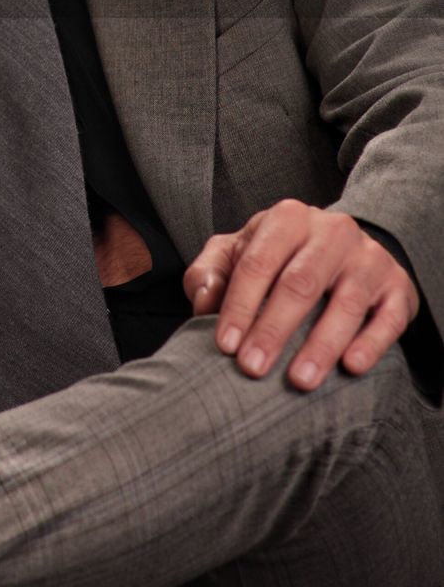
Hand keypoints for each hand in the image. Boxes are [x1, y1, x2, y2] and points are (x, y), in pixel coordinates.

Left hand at [183, 199, 418, 390]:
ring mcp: (367, 257)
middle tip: (253, 368)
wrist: (342, 250)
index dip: (239, 306)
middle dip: (274, 329)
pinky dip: (371, 343)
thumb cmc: (278, 257)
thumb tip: (203, 301)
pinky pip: (389, 316)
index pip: (257, 263)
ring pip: (346, 302)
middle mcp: (331, 231)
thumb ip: (210, 272)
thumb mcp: (237, 253)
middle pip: (299, 283)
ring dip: (321, 345)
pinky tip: (352, 367)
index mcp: (287, 218)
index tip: (225, 346)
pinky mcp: (397, 285)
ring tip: (299, 381)